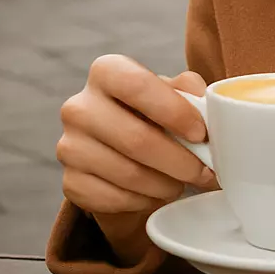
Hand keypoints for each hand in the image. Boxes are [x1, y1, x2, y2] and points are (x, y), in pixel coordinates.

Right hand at [57, 56, 215, 216]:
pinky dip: (145, 201)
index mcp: (106, 72)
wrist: (119, 148)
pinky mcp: (70, 182)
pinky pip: (115, 199)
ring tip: (182, 182)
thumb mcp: (171, 92)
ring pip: (128, 174)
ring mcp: (69, 146)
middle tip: (205, 172)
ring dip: (166, 184)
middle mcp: (79, 107)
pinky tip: (157, 193)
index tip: (201, 134)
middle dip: (180, 161)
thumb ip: (189, 90)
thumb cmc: (152, 113)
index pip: (137, 85)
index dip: (174, 111)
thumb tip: (205, 103)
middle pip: (136, 139)